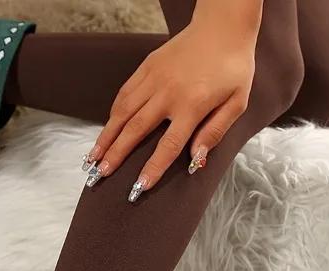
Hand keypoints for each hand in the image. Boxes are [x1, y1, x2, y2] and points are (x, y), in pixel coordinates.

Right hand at [83, 3, 259, 201]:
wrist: (223, 26)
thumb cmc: (233, 67)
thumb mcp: (237, 102)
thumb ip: (216, 131)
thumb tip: (196, 159)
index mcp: (192, 105)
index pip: (168, 145)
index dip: (153, 168)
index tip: (139, 187)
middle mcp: (169, 93)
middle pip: (136, 130)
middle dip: (115, 155)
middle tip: (99, 174)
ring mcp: (155, 78)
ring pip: (123, 112)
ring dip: (106, 136)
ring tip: (92, 157)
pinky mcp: (147, 67)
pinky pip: (125, 94)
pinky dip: (113, 114)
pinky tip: (106, 129)